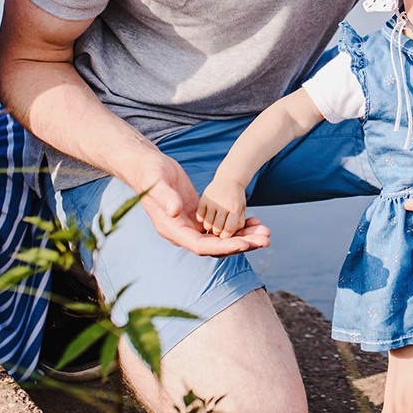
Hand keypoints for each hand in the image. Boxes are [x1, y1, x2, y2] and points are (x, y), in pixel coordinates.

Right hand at [133, 152, 270, 256]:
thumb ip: (165, 197)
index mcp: (172, 229)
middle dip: (242, 244)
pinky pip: (221, 226)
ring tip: (266, 232)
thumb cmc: (148, 172)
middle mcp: (183, 232)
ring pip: (221, 237)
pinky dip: (238, 225)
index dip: (224, 246)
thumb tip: (177, 211)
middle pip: (216, 246)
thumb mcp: (156, 181)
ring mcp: (192, 225)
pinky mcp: (198, 216)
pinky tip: (255, 220)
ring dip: (244, 237)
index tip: (244, 244)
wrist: (146, 166)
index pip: (201, 246)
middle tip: (265, 240)